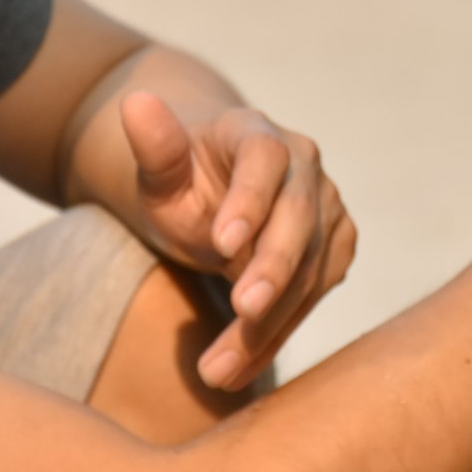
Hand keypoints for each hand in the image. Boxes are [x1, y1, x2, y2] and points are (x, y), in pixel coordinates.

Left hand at [117, 97, 356, 390]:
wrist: (215, 202)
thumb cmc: (181, 184)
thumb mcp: (157, 171)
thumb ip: (154, 146)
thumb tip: (135, 101)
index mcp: (258, 133)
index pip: (265, 159)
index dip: (249, 200)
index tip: (220, 244)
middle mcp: (305, 165)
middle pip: (300, 217)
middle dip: (273, 268)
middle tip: (242, 312)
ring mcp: (327, 207)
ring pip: (311, 268)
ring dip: (268, 322)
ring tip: (217, 370)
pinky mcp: (336, 248)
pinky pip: (313, 296)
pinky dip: (278, 335)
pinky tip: (238, 368)